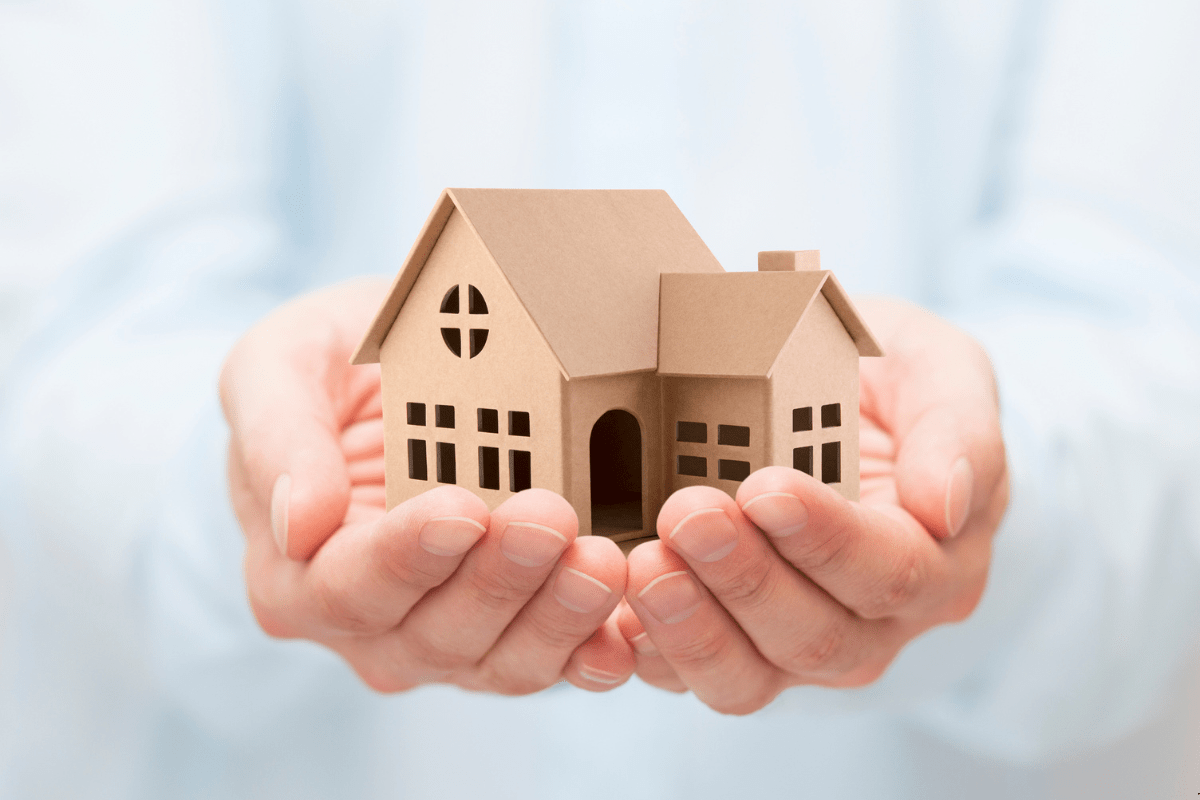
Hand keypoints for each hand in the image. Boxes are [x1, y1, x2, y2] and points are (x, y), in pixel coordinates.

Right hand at [220, 278, 633, 693]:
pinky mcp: (516, 631)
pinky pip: (555, 662)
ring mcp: (447, 639)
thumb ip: (278, 437)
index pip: (347, 587)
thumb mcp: (278, 366)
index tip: (462, 509)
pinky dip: (592, 653)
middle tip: (552, 517)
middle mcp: (371, 626)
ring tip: (603, 559)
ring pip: (502, 659)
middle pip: (434, 632)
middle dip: (499, 579)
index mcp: (296, 573)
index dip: (406, 556)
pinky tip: (628, 633)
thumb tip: (296, 523)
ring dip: (557, 616)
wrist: (397, 373)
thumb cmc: (328, 367)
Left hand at [618, 298, 1008, 712]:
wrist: (842, 410)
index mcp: (936, 564)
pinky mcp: (730, 646)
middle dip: (744, 578)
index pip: (888, 570)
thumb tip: (946, 504)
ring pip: (748, 675)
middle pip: (813, 634)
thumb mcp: (942, 372)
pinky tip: (613, 610)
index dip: (825, 537)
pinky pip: (687, 675)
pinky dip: (648, 651)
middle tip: (688, 514)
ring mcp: (795, 647)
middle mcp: (872, 625)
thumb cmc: (895, 388)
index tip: (765, 487)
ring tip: (643, 563)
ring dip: (690, 626)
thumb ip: (958, 431)